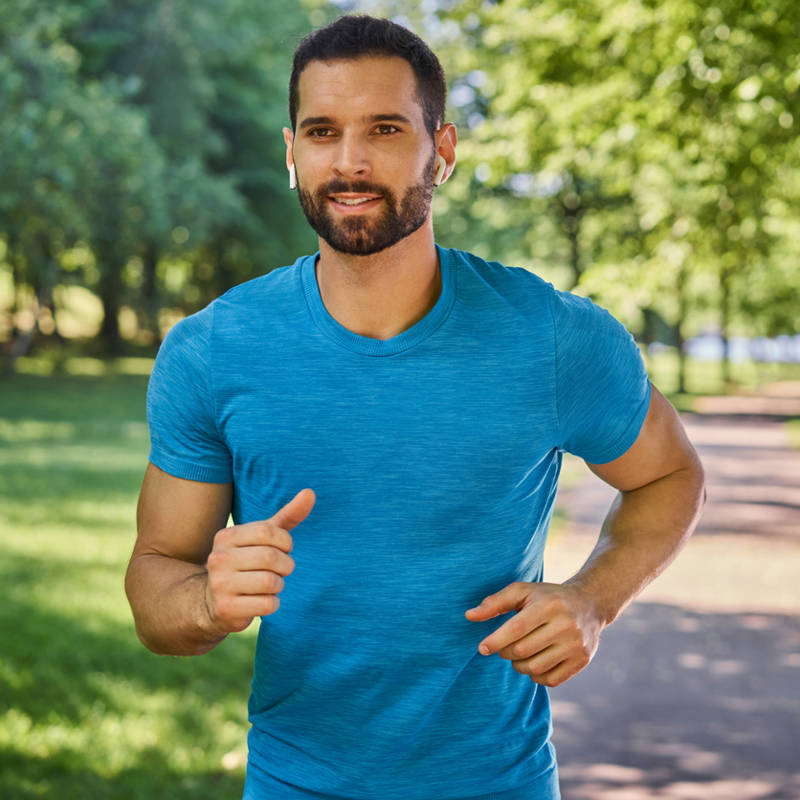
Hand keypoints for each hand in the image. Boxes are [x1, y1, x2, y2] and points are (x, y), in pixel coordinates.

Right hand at [204, 488, 314, 634]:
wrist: (214, 601)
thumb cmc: (247, 562)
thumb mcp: (264, 537)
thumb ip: (288, 515)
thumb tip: (310, 493)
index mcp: (227, 536)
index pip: (267, 531)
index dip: (285, 542)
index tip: (284, 549)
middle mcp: (219, 558)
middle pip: (270, 557)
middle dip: (285, 565)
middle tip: (281, 570)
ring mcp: (220, 584)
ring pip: (270, 582)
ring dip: (279, 585)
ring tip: (271, 584)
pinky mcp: (226, 609)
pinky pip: (267, 604)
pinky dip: (273, 603)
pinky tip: (262, 600)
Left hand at [465, 581, 602, 686]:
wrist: (589, 604)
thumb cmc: (547, 597)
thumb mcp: (523, 591)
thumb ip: (495, 602)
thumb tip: (469, 616)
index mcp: (549, 605)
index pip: (516, 628)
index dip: (495, 640)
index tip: (482, 648)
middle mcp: (566, 625)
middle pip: (523, 650)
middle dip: (506, 651)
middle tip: (504, 646)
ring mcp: (576, 645)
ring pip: (534, 667)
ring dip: (519, 665)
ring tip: (519, 653)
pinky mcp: (582, 661)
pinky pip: (550, 680)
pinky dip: (535, 675)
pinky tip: (534, 661)